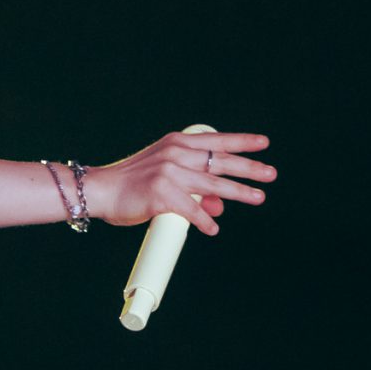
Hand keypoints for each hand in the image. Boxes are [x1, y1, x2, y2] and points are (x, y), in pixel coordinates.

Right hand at [89, 130, 274, 236]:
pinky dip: (204, 221)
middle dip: (250, 168)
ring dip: (238, 192)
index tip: (264, 143)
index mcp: (177, 143)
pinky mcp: (162, 194)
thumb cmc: (131, 183)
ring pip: (213, 185)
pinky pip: (192, 210)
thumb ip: (193, 186)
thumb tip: (220, 205)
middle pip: (221, 161)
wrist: (99, 190)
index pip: (216, 140)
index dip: (242, 142)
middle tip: (270, 174)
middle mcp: (176, 154)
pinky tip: (213, 228)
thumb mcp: (164, 175)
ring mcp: (169, 173)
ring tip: (258, 197)